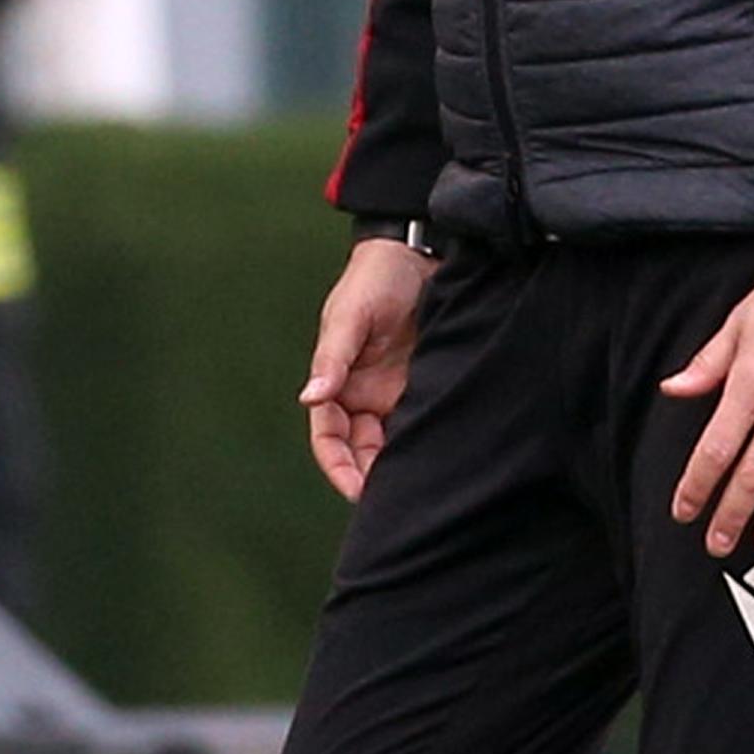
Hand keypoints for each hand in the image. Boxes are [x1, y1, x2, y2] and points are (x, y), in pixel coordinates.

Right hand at [297, 239, 436, 500]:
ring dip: (401, 464)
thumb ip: (332, 356)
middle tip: (394, 501)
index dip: (338, 465)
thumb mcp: (351, 315)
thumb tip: (309, 397)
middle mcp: (364, 394)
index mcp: (337, 383)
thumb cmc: (376, 278)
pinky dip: (429, 440)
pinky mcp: (429, 382)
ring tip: (421, 487)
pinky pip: (425, 420)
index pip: (329, 438)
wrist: (422, 252)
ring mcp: (397, 391)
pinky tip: (445, 456)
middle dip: (372, 477)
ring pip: (394, 441)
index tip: (355, 490)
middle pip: (362, 449)